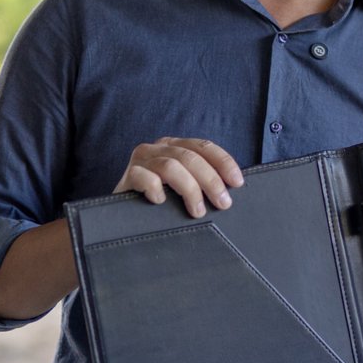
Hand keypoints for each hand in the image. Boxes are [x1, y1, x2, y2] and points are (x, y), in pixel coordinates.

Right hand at [114, 137, 243, 217]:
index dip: (223, 162)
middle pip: (190, 157)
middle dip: (211, 180)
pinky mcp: (127, 176)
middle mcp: (158, 148)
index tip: (237, 182)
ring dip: (189, 189)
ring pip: (171, 166)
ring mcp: (141, 160)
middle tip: (223, 203)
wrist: (124, 216)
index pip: (203, 146)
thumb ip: (201, 182)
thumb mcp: (183, 187)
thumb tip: (229, 192)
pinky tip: (161, 202)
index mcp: (175, 146)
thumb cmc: (160, 202)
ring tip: (197, 211)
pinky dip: (155, 188)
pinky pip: (143, 176)